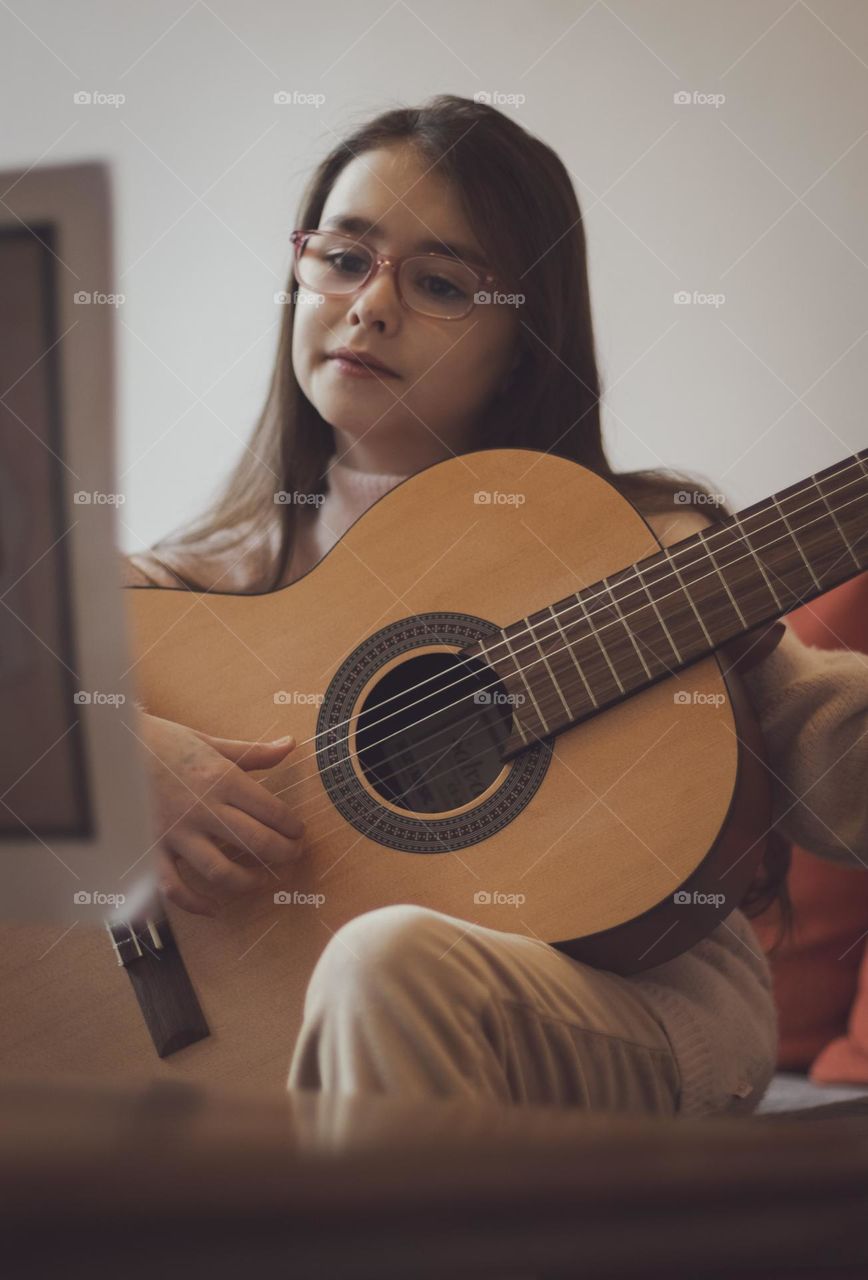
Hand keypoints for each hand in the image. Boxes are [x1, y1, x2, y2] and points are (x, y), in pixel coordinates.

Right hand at [137, 712, 304, 916]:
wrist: (111, 748)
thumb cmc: (163, 743)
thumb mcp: (210, 742)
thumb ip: (253, 752)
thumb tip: (289, 746)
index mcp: (222, 779)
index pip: (272, 811)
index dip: (292, 827)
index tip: (298, 832)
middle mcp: (203, 809)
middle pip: (257, 843)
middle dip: (284, 854)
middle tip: (293, 855)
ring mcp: (176, 833)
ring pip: (222, 872)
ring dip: (249, 882)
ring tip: (262, 880)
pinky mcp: (152, 849)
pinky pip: (174, 887)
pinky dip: (195, 904)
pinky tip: (214, 908)